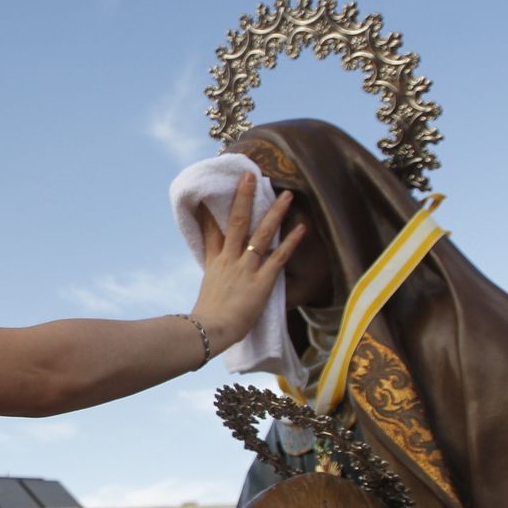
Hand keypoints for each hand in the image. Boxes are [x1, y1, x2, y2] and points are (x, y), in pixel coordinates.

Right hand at [190, 172, 304, 351]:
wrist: (208, 331)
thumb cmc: (206, 321)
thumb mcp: (206, 295)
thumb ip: (214, 284)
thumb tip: (217, 287)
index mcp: (215, 263)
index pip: (211, 231)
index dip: (212, 210)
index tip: (212, 193)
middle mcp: (230, 260)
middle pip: (237, 221)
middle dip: (244, 197)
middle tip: (251, 175)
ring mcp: (246, 268)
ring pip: (260, 233)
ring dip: (274, 212)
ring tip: (286, 193)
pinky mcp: (262, 281)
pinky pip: (279, 257)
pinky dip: (291, 242)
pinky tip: (301, 227)